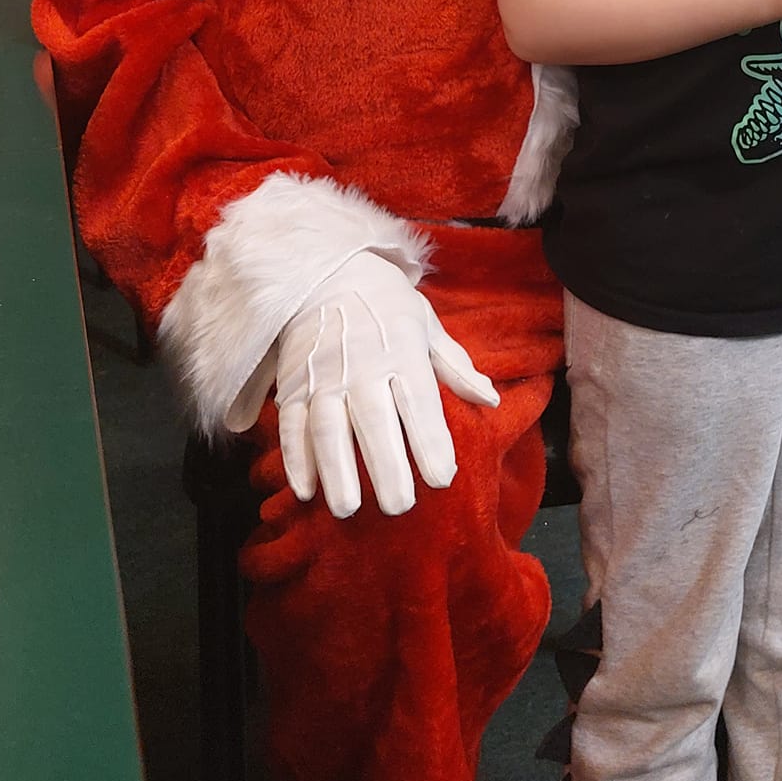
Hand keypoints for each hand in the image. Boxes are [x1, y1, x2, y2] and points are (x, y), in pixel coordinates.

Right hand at [254, 251, 498, 517]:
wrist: (324, 272)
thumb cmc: (384, 302)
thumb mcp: (426, 324)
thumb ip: (455, 366)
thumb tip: (491, 399)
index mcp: (401, 352)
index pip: (418, 402)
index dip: (430, 441)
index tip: (442, 478)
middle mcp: (361, 367)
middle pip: (373, 421)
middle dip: (385, 466)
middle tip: (399, 507)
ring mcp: (322, 377)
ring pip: (327, 428)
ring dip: (335, 470)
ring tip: (346, 509)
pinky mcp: (292, 384)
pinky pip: (290, 424)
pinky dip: (294, 458)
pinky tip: (305, 490)